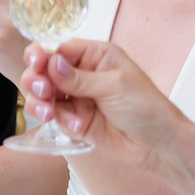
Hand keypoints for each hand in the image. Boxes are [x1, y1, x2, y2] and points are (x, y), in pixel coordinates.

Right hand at [24, 41, 194, 194]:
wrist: (158, 145)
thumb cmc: (147, 107)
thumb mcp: (115, 86)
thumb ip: (79, 78)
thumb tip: (51, 63)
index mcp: (95, 57)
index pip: (59, 50)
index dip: (43, 56)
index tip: (36, 64)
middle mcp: (82, 75)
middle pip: (44, 71)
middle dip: (36, 79)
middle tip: (42, 91)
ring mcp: (77, 98)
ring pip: (43, 94)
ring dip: (39, 101)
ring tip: (48, 112)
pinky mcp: (74, 120)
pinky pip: (53, 116)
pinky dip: (56, 120)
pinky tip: (73, 125)